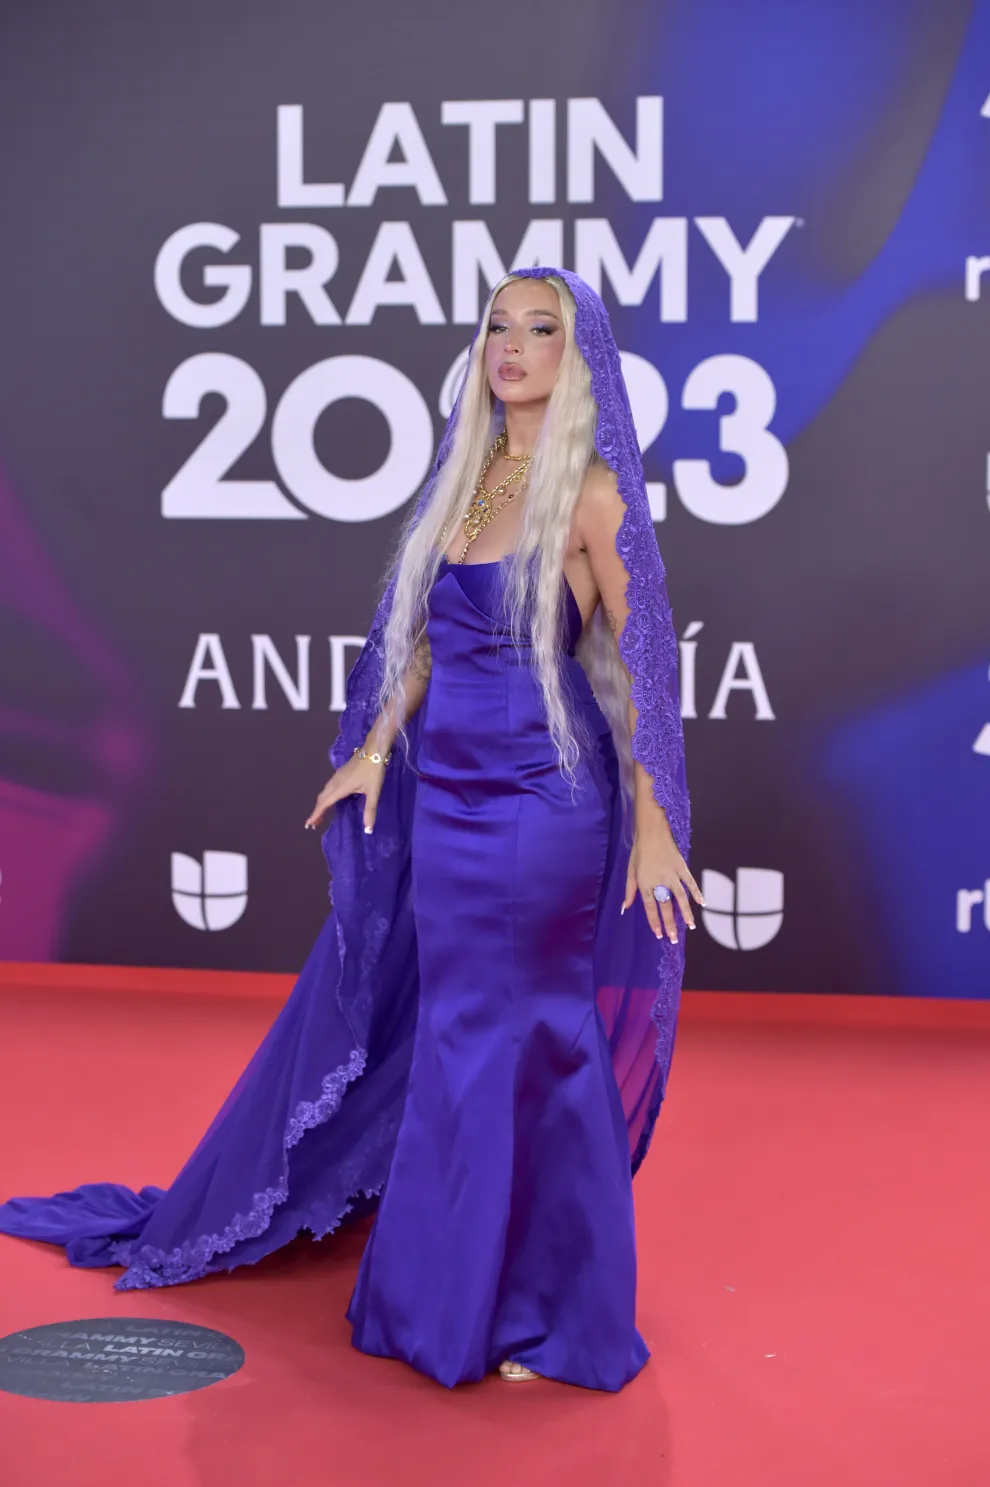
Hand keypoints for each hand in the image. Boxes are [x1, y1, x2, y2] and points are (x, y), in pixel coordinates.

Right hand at [304, 753, 386, 834]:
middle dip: (317, 812)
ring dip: (321, 804)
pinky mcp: (340, 773)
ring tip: (321, 814)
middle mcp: (335, 782)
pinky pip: (328, 787)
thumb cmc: (373, 771)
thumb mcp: (373, 792)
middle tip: (314, 824)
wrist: (374, 749)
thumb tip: (368, 830)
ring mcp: (337, 776)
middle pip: (322, 798)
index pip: (324, 804)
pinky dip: (326, 796)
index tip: (308, 824)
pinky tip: (331, 799)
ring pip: (324, 792)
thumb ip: (370, 811)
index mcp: (340, 788)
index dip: (316, 814)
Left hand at [621, 827, 703, 942]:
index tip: (659, 935)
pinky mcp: (682, 867)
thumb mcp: (630, 871)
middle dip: (670, 924)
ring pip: (681, 898)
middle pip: (666, 907)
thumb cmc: (639, 851)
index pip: (650, 907)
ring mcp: (672, 875)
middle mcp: (659, 882)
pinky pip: (691, 882)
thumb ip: (629, 891)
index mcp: (645, 883)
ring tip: (690, 927)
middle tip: (675, 939)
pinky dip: (697, 892)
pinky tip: (702, 903)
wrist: (652, 831)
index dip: (655, 922)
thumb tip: (625, 908)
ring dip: (686, 913)